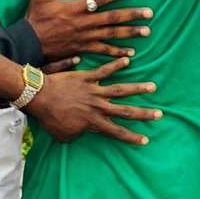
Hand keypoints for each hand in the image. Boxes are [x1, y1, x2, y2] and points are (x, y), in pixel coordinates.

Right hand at [26, 0, 152, 60]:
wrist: (29, 43)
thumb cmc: (35, 18)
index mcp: (76, 8)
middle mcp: (84, 23)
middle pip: (113, 18)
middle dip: (132, 15)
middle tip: (149, 13)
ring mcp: (85, 37)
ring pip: (112, 35)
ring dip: (130, 33)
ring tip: (146, 32)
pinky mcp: (83, 48)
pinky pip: (103, 51)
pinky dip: (116, 52)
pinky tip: (130, 53)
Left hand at [26, 56, 160, 145]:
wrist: (40, 96)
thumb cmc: (49, 117)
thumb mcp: (63, 134)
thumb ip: (77, 134)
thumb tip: (82, 132)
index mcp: (92, 122)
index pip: (116, 132)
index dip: (131, 137)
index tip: (146, 140)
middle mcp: (98, 106)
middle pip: (125, 111)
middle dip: (143, 113)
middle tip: (159, 113)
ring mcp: (93, 90)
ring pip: (120, 90)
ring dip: (137, 88)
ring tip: (152, 86)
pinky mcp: (87, 77)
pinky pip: (104, 70)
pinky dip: (116, 64)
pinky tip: (128, 59)